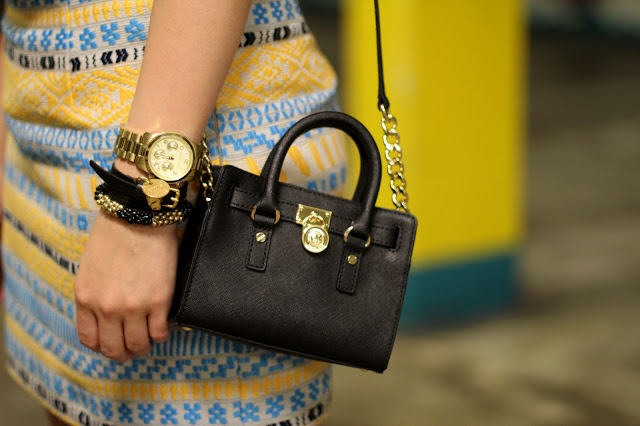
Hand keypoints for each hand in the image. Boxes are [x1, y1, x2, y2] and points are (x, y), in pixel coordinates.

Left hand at [75, 211, 177, 361]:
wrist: (139, 217)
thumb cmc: (114, 235)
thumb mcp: (89, 268)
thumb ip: (94, 295)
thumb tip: (106, 317)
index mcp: (85, 298)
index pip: (90, 340)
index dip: (103, 346)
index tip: (113, 341)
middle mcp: (106, 308)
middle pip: (114, 349)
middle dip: (124, 353)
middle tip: (133, 347)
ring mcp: (133, 307)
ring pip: (138, 346)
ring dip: (144, 346)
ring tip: (150, 337)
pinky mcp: (159, 302)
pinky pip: (160, 332)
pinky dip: (162, 333)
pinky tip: (162, 323)